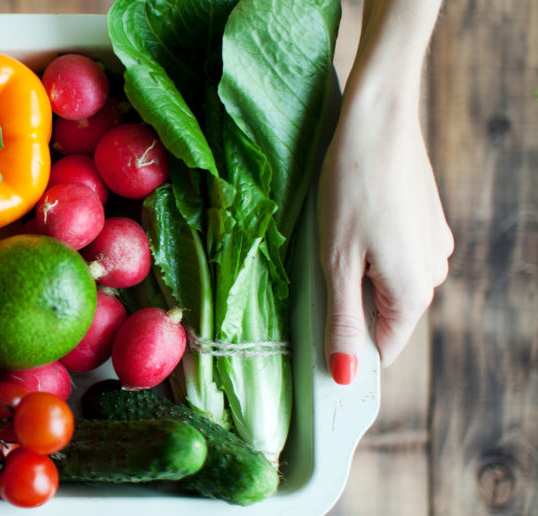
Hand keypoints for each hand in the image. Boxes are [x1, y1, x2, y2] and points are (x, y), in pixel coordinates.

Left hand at [318, 87, 452, 383]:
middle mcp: (433, 273)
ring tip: (330, 239)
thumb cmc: (350, 188)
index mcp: (414, 292)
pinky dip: (368, 248)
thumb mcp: (336, 262)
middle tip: (313, 273)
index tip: (312, 338)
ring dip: (356, 273)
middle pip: (383, 313)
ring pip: (386, 281)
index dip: (347, 348)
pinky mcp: (425, 220)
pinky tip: (347, 221)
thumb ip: (342, 320)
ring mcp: (433, 244)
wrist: (378, 120)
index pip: (382, 347)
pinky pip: (393, 252)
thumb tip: (345, 374)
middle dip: (347, 304)